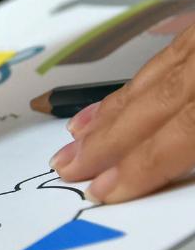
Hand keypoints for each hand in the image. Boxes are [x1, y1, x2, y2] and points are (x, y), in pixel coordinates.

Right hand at [52, 24, 194, 201]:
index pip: (180, 132)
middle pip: (148, 106)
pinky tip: (104, 104)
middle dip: (105, 143)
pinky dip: (125, 87)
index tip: (106, 189)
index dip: (139, 166)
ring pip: (144, 83)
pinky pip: (156, 59)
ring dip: (105, 117)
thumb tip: (178, 166)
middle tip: (69, 169)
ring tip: (73, 141)